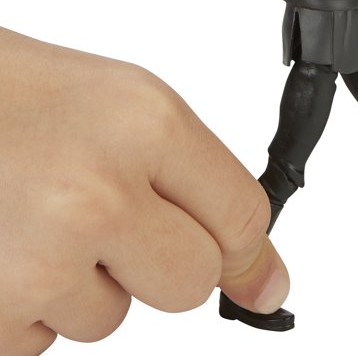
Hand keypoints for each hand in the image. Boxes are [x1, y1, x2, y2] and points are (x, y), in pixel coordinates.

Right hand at [0, 27, 288, 354]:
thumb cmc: (21, 94)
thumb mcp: (126, 107)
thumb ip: (199, 180)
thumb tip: (263, 278)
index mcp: (146, 127)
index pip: (242, 218)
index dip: (248, 252)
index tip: (260, 279)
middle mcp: (99, 194)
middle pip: (192, 282)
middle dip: (166, 264)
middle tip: (118, 221)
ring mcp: (40, 260)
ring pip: (113, 317)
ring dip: (88, 283)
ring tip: (42, 216)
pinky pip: (45, 341)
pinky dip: (32, 306)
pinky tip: (9, 243)